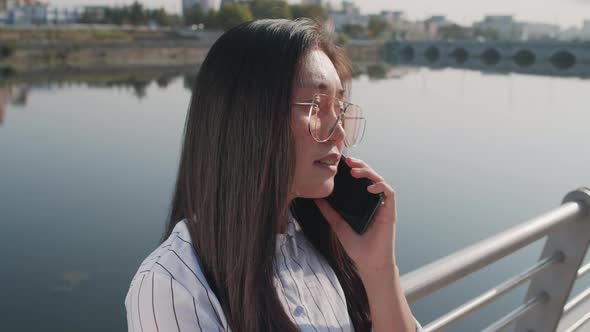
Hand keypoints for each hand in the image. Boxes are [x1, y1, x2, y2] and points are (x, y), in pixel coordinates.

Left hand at [314, 156, 397, 275]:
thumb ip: (328, 211)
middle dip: (361, 165)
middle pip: (370, 176)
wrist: (368, 263)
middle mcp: (374, 201)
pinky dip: (380, 186)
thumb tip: (316, 197)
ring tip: (356, 171)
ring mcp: (383, 205)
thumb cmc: (356, 246)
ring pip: (380, 180)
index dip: (353, 168)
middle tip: (348, 161)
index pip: (360, 179)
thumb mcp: (338, 224)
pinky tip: (370, 187)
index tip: (341, 163)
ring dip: (369, 172)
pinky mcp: (390, 211)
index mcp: (363, 202)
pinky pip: (389, 193)